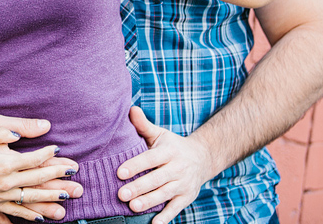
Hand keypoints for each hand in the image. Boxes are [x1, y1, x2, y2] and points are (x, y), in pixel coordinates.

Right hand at [0, 128, 83, 221]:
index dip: (48, 154)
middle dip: (58, 177)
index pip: (33, 159)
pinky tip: (39, 219)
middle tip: (74, 176)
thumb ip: (4, 131)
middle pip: (38, 180)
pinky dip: (28, 216)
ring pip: (31, 198)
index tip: (59, 150)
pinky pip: (14, 212)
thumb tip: (22, 131)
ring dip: (50, 198)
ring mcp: (0, 196)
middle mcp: (6, 182)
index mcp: (4, 163)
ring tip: (66, 199)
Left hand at [117, 106, 213, 223]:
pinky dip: (166, 217)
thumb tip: (130, 109)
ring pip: (165, 194)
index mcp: (169, 152)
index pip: (150, 159)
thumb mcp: (160, 134)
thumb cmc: (172, 146)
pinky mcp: (187, 197)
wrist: (203, 158)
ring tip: (133, 207)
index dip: (135, 165)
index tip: (119, 172)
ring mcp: (183, 184)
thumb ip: (143, 125)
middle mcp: (178, 168)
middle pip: (157, 179)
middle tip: (121, 194)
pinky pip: (176, 208)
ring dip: (150, 202)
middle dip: (139, 187)